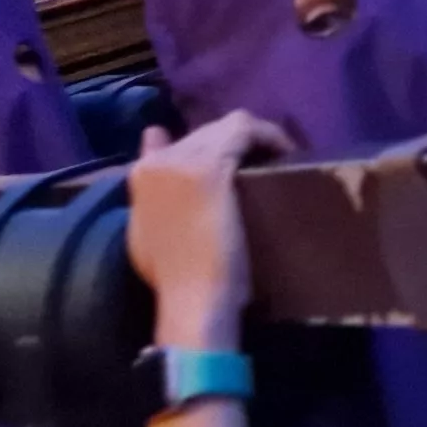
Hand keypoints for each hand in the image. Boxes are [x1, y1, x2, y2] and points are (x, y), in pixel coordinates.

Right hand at [130, 112, 289, 349]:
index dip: (198, 150)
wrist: (192, 300)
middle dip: (229, 145)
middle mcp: (157, 162)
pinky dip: (267, 134)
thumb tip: (164, 196)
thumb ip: (151, 210)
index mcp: (140, 179)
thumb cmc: (178, 283)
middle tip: (259, 162)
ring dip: (251, 138)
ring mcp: (181, 159)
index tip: (226, 161)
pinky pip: (243, 129)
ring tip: (277, 154)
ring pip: (222, 127)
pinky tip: (287, 149)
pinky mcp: (211, 164)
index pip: (163, 143)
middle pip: (200, 135)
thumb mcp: (148, 243)